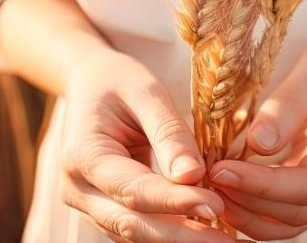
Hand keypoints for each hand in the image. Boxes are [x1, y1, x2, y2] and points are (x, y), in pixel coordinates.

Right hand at [58, 50, 233, 241]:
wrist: (90, 83)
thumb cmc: (119, 81)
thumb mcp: (146, 92)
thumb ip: (169, 133)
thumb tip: (193, 176)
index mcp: (83, 154)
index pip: (133, 189)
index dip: (175, 202)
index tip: (215, 205)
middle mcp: (78, 188)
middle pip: (132, 223)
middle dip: (183, 236)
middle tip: (228, 242)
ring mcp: (88, 204)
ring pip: (137, 233)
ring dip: (181, 239)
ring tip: (224, 241)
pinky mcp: (105, 210)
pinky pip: (140, 228)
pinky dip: (173, 232)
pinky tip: (207, 232)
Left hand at [207, 25, 306, 239]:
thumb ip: (292, 101)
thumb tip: (257, 143)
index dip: (261, 185)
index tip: (219, 171)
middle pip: (300, 211)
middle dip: (248, 203)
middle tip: (204, 180)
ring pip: (296, 220)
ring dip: (251, 215)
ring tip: (210, 189)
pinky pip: (293, 209)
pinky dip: (260, 209)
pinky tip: (229, 190)